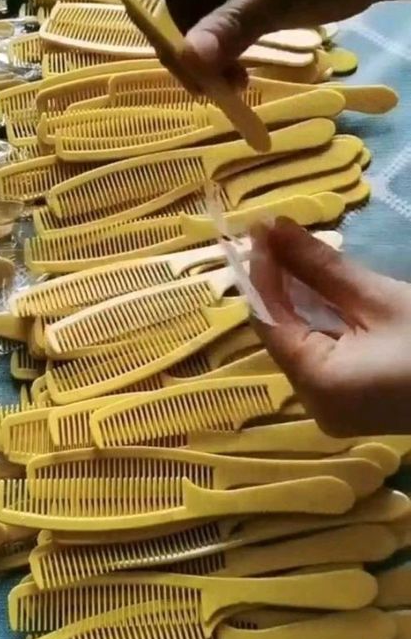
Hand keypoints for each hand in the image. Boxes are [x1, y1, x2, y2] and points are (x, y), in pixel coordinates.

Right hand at [131, 0, 408, 88]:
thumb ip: (235, 22)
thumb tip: (187, 60)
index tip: (161, 39)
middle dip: (176, 42)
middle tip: (200, 82)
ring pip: (185, 23)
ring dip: (199, 59)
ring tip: (229, 87)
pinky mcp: (235, 1)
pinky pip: (211, 34)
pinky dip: (218, 60)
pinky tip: (238, 81)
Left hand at [249, 217, 410, 435]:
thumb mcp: (378, 298)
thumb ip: (321, 266)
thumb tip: (276, 230)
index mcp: (317, 383)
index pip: (270, 321)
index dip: (262, 274)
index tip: (259, 230)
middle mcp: (315, 405)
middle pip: (281, 334)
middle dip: (276, 283)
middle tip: (273, 234)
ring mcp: (333, 409)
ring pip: (299, 344)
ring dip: (295, 299)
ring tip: (290, 251)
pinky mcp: (351, 404)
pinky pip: (320, 357)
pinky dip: (317, 322)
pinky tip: (314, 287)